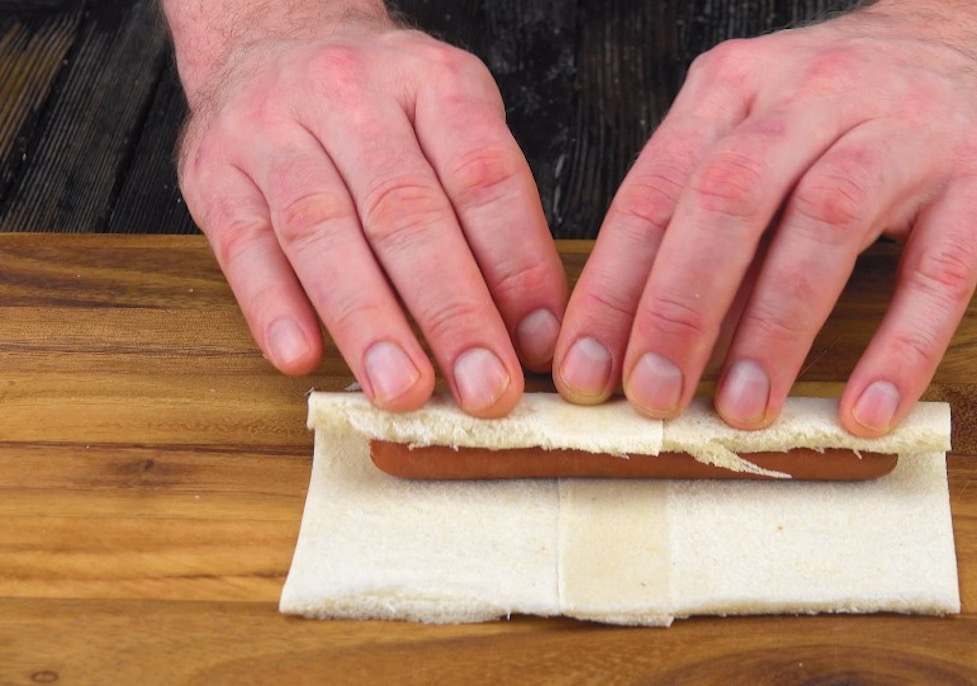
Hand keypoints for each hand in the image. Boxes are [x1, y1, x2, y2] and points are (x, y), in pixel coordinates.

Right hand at [175, 16, 566, 416]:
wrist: (274, 36)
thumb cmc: (384, 108)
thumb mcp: (454, 123)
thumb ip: (490, 216)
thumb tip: (531, 332)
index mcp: (432, 81)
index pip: (483, 177)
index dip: (517, 265)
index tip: (540, 343)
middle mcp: (352, 96)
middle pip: (405, 212)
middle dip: (451, 311)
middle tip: (484, 388)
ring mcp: (272, 130)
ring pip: (321, 231)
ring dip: (367, 321)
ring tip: (402, 390)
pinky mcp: (214, 173)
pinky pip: (242, 245)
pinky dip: (273, 306)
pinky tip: (302, 358)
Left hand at [554, 4, 976, 434]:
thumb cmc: (847, 110)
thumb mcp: (758, 133)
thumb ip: (705, 221)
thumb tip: (643, 340)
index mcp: (736, 84)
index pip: (655, 191)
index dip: (613, 286)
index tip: (584, 370)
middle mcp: (812, 94)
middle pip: (728, 199)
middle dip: (679, 307)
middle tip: (653, 395)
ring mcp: (903, 128)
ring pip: (824, 224)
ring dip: (775, 328)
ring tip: (744, 411)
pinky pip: (937, 272)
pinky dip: (900, 348)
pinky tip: (867, 409)